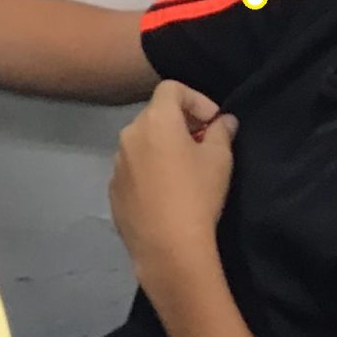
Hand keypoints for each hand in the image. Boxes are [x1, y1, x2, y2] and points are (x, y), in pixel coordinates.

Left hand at [109, 80, 236, 287]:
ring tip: (185, 171)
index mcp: (155, 121)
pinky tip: (166, 193)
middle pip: (155, 115)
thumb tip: (224, 121)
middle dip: (180, 123)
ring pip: (142, 143)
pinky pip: (133, 169)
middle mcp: (129, 136)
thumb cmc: (198, 195)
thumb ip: (221, 131)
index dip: (196, 99)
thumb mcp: (220, 159)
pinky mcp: (113, 191)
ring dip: (163, 147)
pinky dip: (149, 170)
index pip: (171, 89)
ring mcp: (116, 165)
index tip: (212, 122)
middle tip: (203, 144)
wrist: (168, 248)